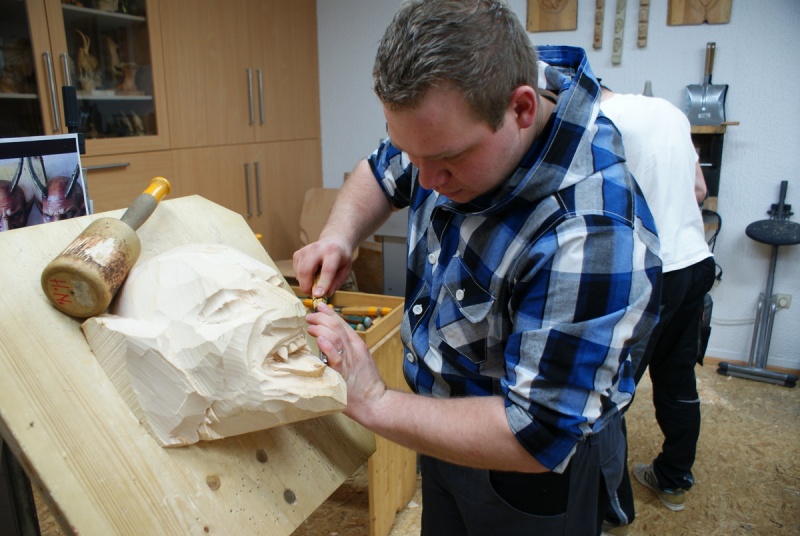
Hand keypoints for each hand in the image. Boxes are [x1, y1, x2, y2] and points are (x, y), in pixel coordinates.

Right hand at [293, 237, 353, 299]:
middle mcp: (317, 249)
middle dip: (307, 286)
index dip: (322, 284)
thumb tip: (325, 294)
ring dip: (305, 283)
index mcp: (333, 252)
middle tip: (313, 294)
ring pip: (299, 272)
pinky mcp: (298, 253)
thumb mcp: (345, 270)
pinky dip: (301, 278)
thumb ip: (336, 283)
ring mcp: (305, 250)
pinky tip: (310, 275)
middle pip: (306, 270)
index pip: (327, 270)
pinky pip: (296, 271)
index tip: (317, 295)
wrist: (334, 241)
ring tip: (315, 282)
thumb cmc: (341, 258)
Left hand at [306, 304, 385, 420]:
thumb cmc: (365, 384)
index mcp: (357, 345)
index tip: (319, 306)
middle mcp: (354, 350)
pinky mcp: (344, 374)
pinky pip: (336, 358)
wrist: (375, 401)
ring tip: (310, 326)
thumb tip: (329, 340)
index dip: (329, 313)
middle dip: (322, 318)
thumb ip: (345, 350)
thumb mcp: (358, 361)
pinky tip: (320, 340)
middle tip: (309, 317)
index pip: (342, 324)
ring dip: (321, 329)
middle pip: (337, 326)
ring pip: (335, 337)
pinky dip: (328, 347)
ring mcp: (350, 361)